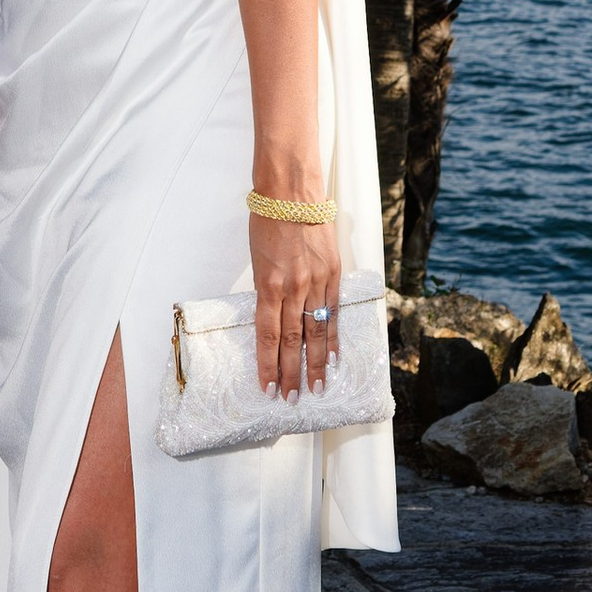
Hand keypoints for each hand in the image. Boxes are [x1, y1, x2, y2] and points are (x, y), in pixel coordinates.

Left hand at [251, 208, 340, 398]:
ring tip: (316, 388)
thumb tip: (272, 316)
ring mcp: (316, 282)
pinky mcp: (333, 273)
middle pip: (292, 340)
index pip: (268, 336)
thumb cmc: (267, 220)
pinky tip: (332, 357)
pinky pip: (333, 312)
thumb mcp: (258, 259)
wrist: (291, 191)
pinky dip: (333, 337)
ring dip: (314, 364)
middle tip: (290, 400)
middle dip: (290, 373)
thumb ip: (267, 290)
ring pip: (315, 332)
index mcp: (268, 285)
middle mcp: (293, 288)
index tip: (267, 388)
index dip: (268, 365)